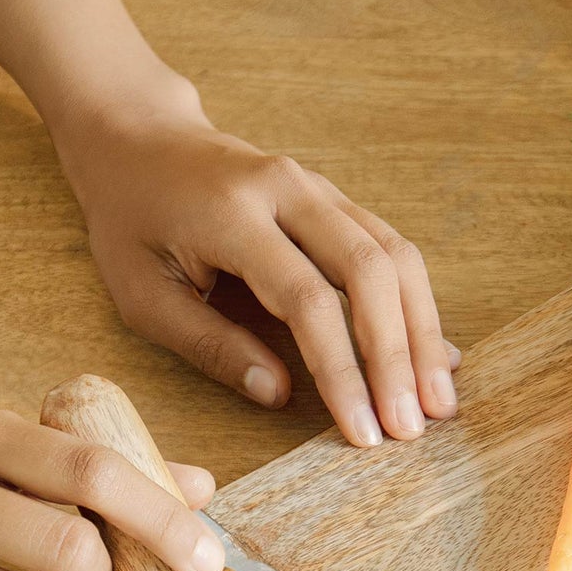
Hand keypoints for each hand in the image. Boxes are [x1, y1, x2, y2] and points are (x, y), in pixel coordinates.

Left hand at [53, 82, 459, 447]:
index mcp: (232, 214)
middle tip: (413, 427)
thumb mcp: (142, 295)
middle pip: (371, 272)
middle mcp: (289, 191)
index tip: (361, 431)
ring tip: (438, 402)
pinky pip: (393, 251)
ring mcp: (321, 189)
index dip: (342, 370)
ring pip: (397, 258)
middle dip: (398, 357)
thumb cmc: (132, 223)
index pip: (307, 299)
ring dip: (422, 334)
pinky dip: (417, 307)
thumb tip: (278, 395)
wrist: (139, 139)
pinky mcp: (338, 201)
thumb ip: (209, 345)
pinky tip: (434, 357)